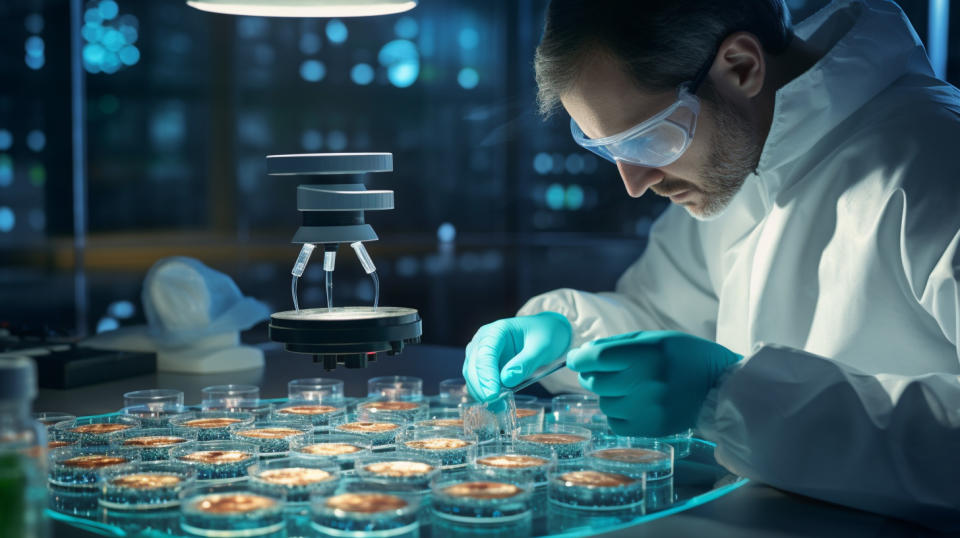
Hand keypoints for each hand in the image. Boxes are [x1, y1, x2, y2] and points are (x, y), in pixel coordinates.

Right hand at [462, 312, 571, 401]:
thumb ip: (525, 363)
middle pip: (473, 365)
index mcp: (496, 331)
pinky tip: (496, 405)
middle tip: (494, 403)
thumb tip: (506, 379)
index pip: (485, 353)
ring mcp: (481, 354)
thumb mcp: (541, 347)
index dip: (486, 375)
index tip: (492, 394)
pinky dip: (485, 394)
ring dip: (481, 392)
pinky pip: (479, 382)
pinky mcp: (484, 367)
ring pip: (472, 375)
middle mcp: (483, 341)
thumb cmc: (544, 335)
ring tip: (499, 407)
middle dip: (481, 386)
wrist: (545, 334)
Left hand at [567, 331, 740, 436]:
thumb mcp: (655, 339)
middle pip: (595, 381)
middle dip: (594, 374)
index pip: (596, 358)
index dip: (579, 358)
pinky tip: (634, 404)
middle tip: (609, 371)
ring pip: (603, 403)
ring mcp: (647, 408)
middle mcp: (645, 382)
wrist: (720, 388)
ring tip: (630, 387)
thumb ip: (618, 345)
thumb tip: (583, 354)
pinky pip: (614, 423)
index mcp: (646, 354)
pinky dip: (618, 413)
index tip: (575, 358)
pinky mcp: (651, 428)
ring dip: (609, 394)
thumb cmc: (686, 357)